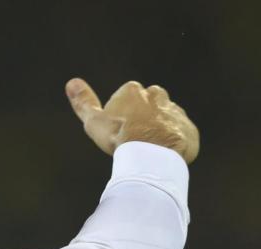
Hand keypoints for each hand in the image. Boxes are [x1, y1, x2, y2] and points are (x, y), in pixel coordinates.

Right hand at [66, 78, 199, 163]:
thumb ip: (83, 102)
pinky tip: (163, 152)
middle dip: (143, 116)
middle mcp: (157, 96)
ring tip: (149, 146)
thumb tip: (72, 82)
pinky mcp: (188, 129)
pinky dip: (174, 140)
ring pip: (166, 116)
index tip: (118, 129)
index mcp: (134, 91)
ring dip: (159, 127)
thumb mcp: (94, 121)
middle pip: (149, 102)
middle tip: (134, 137)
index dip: (121, 114)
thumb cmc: (119, 137)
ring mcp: (174, 112)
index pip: (127, 96)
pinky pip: (181, 132)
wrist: (151, 155)